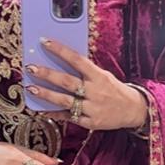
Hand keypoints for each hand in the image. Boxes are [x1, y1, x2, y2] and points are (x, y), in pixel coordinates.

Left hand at [25, 39, 147, 131]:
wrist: (134, 110)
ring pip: (65, 100)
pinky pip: (69, 117)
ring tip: (31, 88)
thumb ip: (86, 71)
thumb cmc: (115, 90)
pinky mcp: (90, 122)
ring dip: (46, 94)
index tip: (44, 42)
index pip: (77, 60)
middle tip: (30, 67)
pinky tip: (42, 110)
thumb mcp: (104, 76)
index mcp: (99, 76)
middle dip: (47, 74)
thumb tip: (63, 62)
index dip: (60, 50)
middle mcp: (95, 92)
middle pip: (67, 81)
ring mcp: (92, 108)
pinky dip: (55, 113)